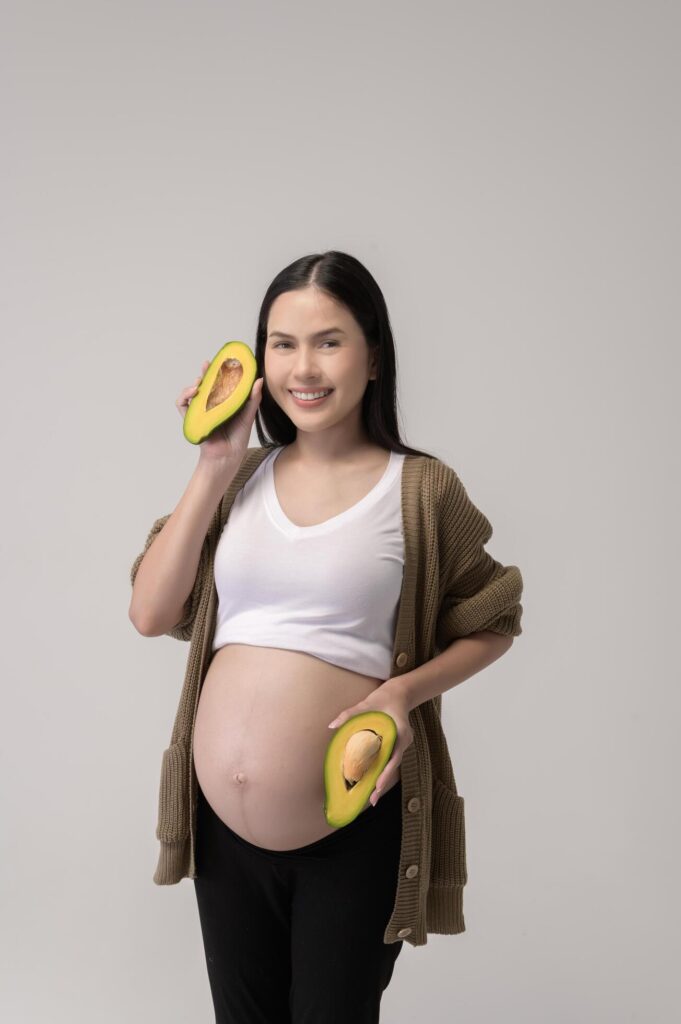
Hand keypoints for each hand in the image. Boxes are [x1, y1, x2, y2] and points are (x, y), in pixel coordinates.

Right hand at [176, 359, 263, 463]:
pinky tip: (193, 393)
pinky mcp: (192, 419)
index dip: (218, 371)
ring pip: (192, 392)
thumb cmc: (238, 437)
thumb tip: (259, 379)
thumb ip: (253, 398)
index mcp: (223, 401)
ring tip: (200, 382)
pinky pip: (182, 405)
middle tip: (207, 364)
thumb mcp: (248, 414)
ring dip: (194, 384)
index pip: (219, 382)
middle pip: (205, 384)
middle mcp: (210, 404)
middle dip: (204, 373)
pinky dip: (184, 396)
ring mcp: (200, 411)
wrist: (228, 456)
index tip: (222, 360)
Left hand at [327, 683, 413, 805]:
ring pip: (391, 766)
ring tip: (372, 797)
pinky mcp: (397, 745)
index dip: (386, 773)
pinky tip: (373, 782)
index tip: (377, 785)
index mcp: (400, 733)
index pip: (394, 757)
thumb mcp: (366, 704)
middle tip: (372, 800)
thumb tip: (331, 726)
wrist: (398, 694)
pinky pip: (390, 760)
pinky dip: (382, 771)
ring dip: (383, 780)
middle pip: (393, 766)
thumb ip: (349, 715)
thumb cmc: (383, 698)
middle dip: (383, 784)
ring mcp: (402, 744)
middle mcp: (403, 741)